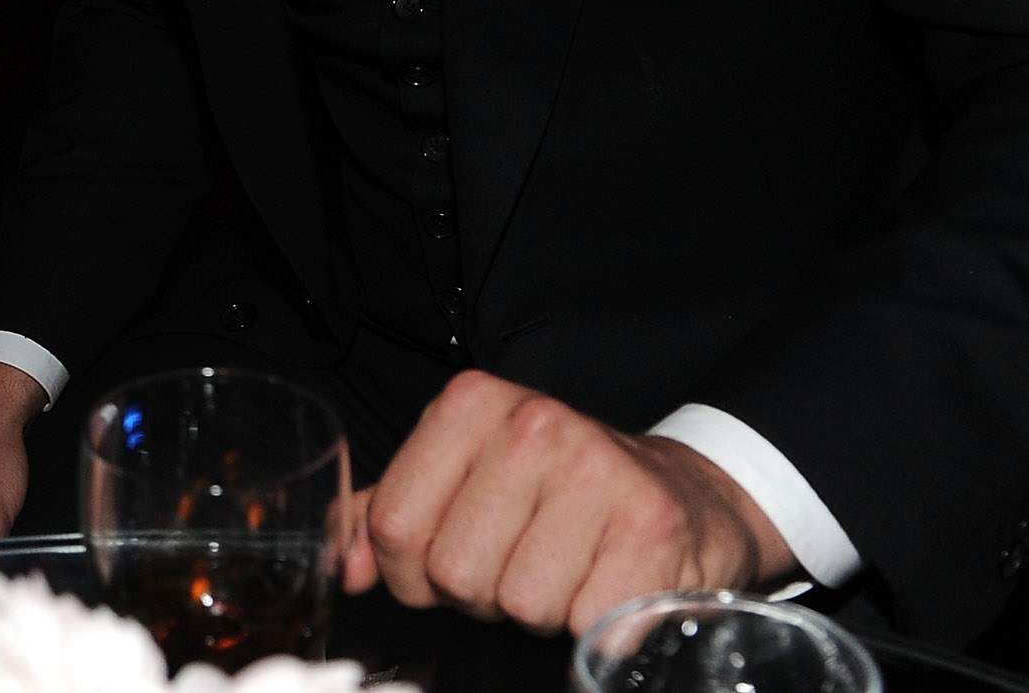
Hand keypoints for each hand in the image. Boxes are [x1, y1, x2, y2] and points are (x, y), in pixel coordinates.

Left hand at [342, 372, 793, 634]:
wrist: (686, 498)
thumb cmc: (562, 496)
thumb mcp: (467, 479)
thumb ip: (390, 514)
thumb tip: (341, 565)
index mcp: (473, 403)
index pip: (393, 526)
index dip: (413, 573)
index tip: (452, 559)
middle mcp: (534, 424)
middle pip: (453, 571)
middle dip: (482, 593)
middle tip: (523, 561)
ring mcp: (597, 471)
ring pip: (516, 603)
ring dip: (539, 610)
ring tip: (567, 569)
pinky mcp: (650, 527)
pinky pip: (581, 621)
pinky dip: (590, 624)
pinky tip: (605, 584)